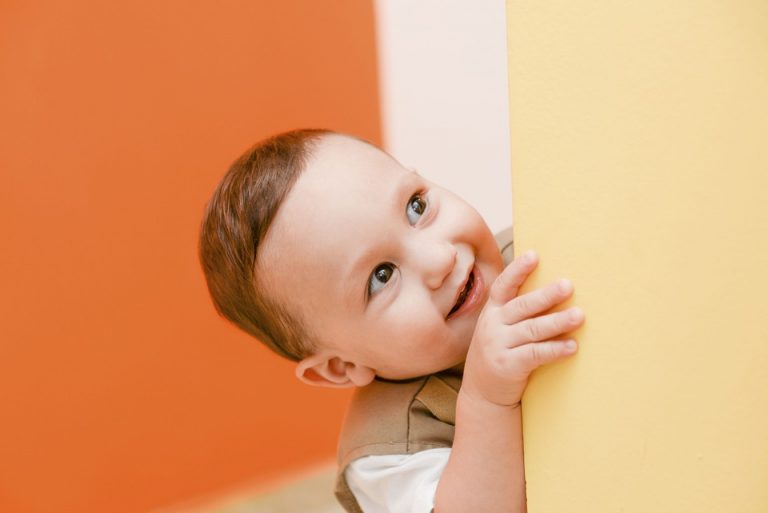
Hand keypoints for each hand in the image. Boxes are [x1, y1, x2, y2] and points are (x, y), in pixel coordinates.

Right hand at [461, 250, 583, 407]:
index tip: (534, 255)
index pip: (503, 286)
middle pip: (522, 306)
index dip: (518, 270)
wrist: (482, 394)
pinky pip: (535, 355)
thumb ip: (516, 312)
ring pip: (532, 330)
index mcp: (492, 312)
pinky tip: (572, 346)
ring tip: (579, 316)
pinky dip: (555, 350)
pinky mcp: (508, 366)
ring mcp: (499, 346)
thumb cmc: (498, 353)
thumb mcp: (498, 329)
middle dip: (546, 295)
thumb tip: (553, 290)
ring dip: (557, 321)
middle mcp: (493, 326)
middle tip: (568, 285)